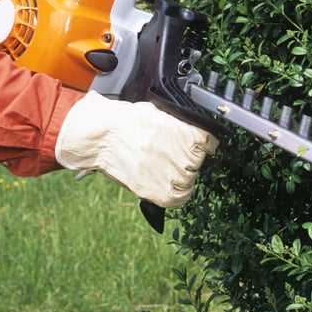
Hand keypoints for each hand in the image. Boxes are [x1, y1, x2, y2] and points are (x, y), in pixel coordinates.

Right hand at [55, 93, 218, 205]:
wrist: (102, 136)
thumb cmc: (125, 121)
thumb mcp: (159, 113)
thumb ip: (178, 125)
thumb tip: (188, 130)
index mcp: (187, 131)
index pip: (210, 142)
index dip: (203, 145)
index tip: (198, 147)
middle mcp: (183, 153)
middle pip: (199, 162)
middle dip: (188, 159)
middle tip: (171, 156)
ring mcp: (171, 173)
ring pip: (190, 180)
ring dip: (182, 177)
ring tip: (166, 170)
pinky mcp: (157, 191)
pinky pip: (178, 198)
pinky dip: (177, 195)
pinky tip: (169, 187)